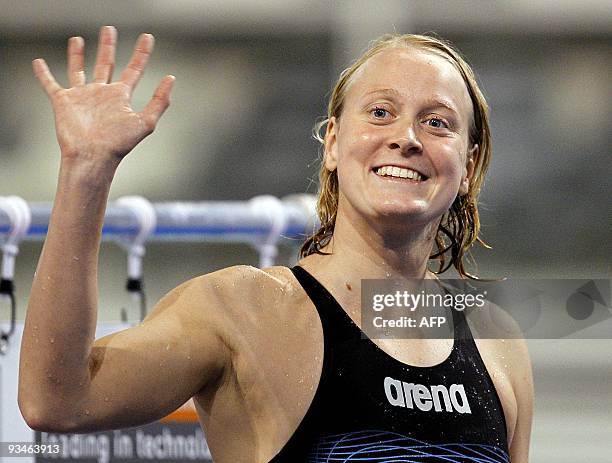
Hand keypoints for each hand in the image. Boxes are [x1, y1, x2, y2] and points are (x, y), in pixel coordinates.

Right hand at [33, 26, 173, 164]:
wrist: (92, 157)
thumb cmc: (118, 144)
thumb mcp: (145, 122)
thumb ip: (159, 101)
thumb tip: (171, 79)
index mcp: (120, 97)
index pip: (134, 69)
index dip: (141, 53)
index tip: (147, 38)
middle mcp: (102, 94)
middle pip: (106, 64)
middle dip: (108, 46)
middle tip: (109, 29)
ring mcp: (82, 97)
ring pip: (79, 70)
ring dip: (77, 55)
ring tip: (77, 39)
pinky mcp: (64, 102)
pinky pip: (51, 84)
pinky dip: (44, 74)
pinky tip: (39, 63)